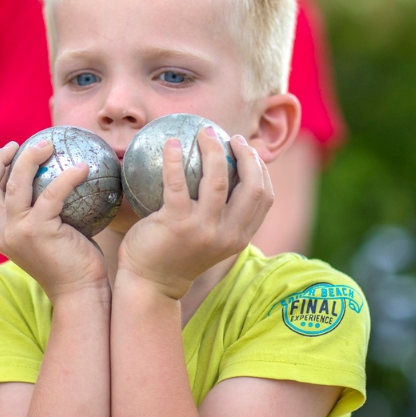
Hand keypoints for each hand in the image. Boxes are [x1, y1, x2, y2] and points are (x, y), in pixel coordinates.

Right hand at [0, 139, 108, 298]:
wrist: (81, 293)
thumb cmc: (74, 264)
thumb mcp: (50, 236)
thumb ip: (44, 213)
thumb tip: (59, 176)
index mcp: (2, 233)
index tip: (11, 150)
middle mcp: (3, 232)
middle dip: (0, 158)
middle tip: (25, 142)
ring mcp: (17, 232)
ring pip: (16, 183)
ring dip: (31, 157)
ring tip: (50, 144)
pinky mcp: (37, 231)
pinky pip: (52, 193)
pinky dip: (68, 177)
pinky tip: (84, 168)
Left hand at [118, 129, 273, 299]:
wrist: (150, 284)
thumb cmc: (176, 253)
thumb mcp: (209, 237)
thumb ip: (221, 214)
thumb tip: (226, 171)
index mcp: (240, 237)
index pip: (265, 197)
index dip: (261, 168)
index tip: (248, 149)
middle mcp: (228, 234)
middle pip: (252, 186)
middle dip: (247, 155)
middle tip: (231, 138)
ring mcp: (203, 230)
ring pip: (217, 179)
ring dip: (213, 149)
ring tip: (205, 133)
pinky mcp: (177, 224)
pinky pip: (177, 183)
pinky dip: (174, 159)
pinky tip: (171, 142)